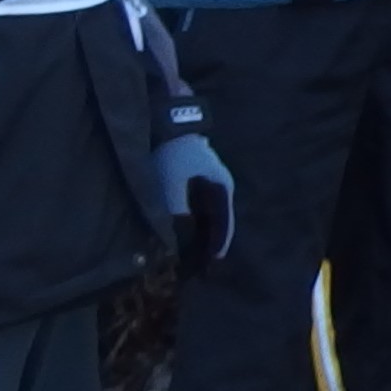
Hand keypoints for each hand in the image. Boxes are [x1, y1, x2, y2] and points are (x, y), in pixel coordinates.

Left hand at [151, 131, 234, 266]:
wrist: (166, 121)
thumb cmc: (173, 154)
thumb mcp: (171, 186)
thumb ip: (176, 215)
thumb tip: (176, 242)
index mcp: (222, 190)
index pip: (223, 226)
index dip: (216, 248)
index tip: (209, 268)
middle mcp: (218, 187)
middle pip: (215, 223)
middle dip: (206, 243)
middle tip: (194, 266)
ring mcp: (206, 181)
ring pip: (205, 215)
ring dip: (197, 233)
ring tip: (184, 251)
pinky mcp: (193, 178)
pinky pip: (195, 207)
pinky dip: (189, 221)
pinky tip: (176, 228)